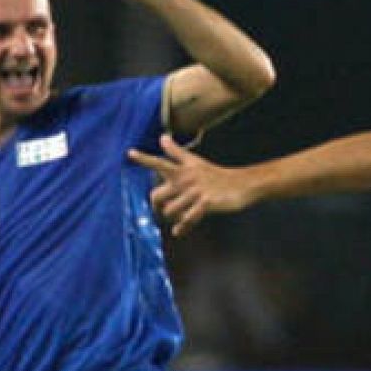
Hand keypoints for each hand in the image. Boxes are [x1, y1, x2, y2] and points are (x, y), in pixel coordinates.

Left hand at [129, 134, 253, 236]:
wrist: (241, 185)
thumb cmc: (215, 175)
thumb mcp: (195, 162)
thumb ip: (176, 152)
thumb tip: (162, 137)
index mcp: (182, 170)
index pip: (159, 163)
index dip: (144, 159)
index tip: (129, 153)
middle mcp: (186, 179)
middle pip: (157, 195)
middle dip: (156, 205)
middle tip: (160, 210)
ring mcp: (195, 192)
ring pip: (170, 210)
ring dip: (172, 217)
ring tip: (178, 218)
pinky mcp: (206, 203)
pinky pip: (187, 219)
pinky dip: (182, 228)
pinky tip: (179, 232)